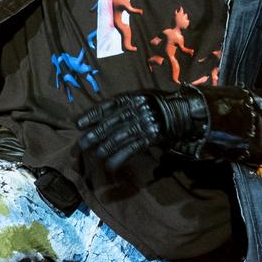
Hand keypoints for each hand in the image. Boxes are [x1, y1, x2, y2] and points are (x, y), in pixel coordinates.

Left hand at [76, 87, 208, 170]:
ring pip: (119, 137)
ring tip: (95, 155)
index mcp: (133, 97)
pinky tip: (111, 165)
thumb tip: (102, 119)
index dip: (92, 115)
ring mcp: (145, 122)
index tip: (78, 123)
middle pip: (110, 123)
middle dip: (94, 134)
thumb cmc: (159, 106)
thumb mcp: (142, 98)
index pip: (108, 106)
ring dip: (105, 148)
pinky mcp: (152, 136)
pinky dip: (120, 157)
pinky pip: (132, 148)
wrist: (184, 112)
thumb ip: (125, 106)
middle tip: (81, 144)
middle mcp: (137, 108)